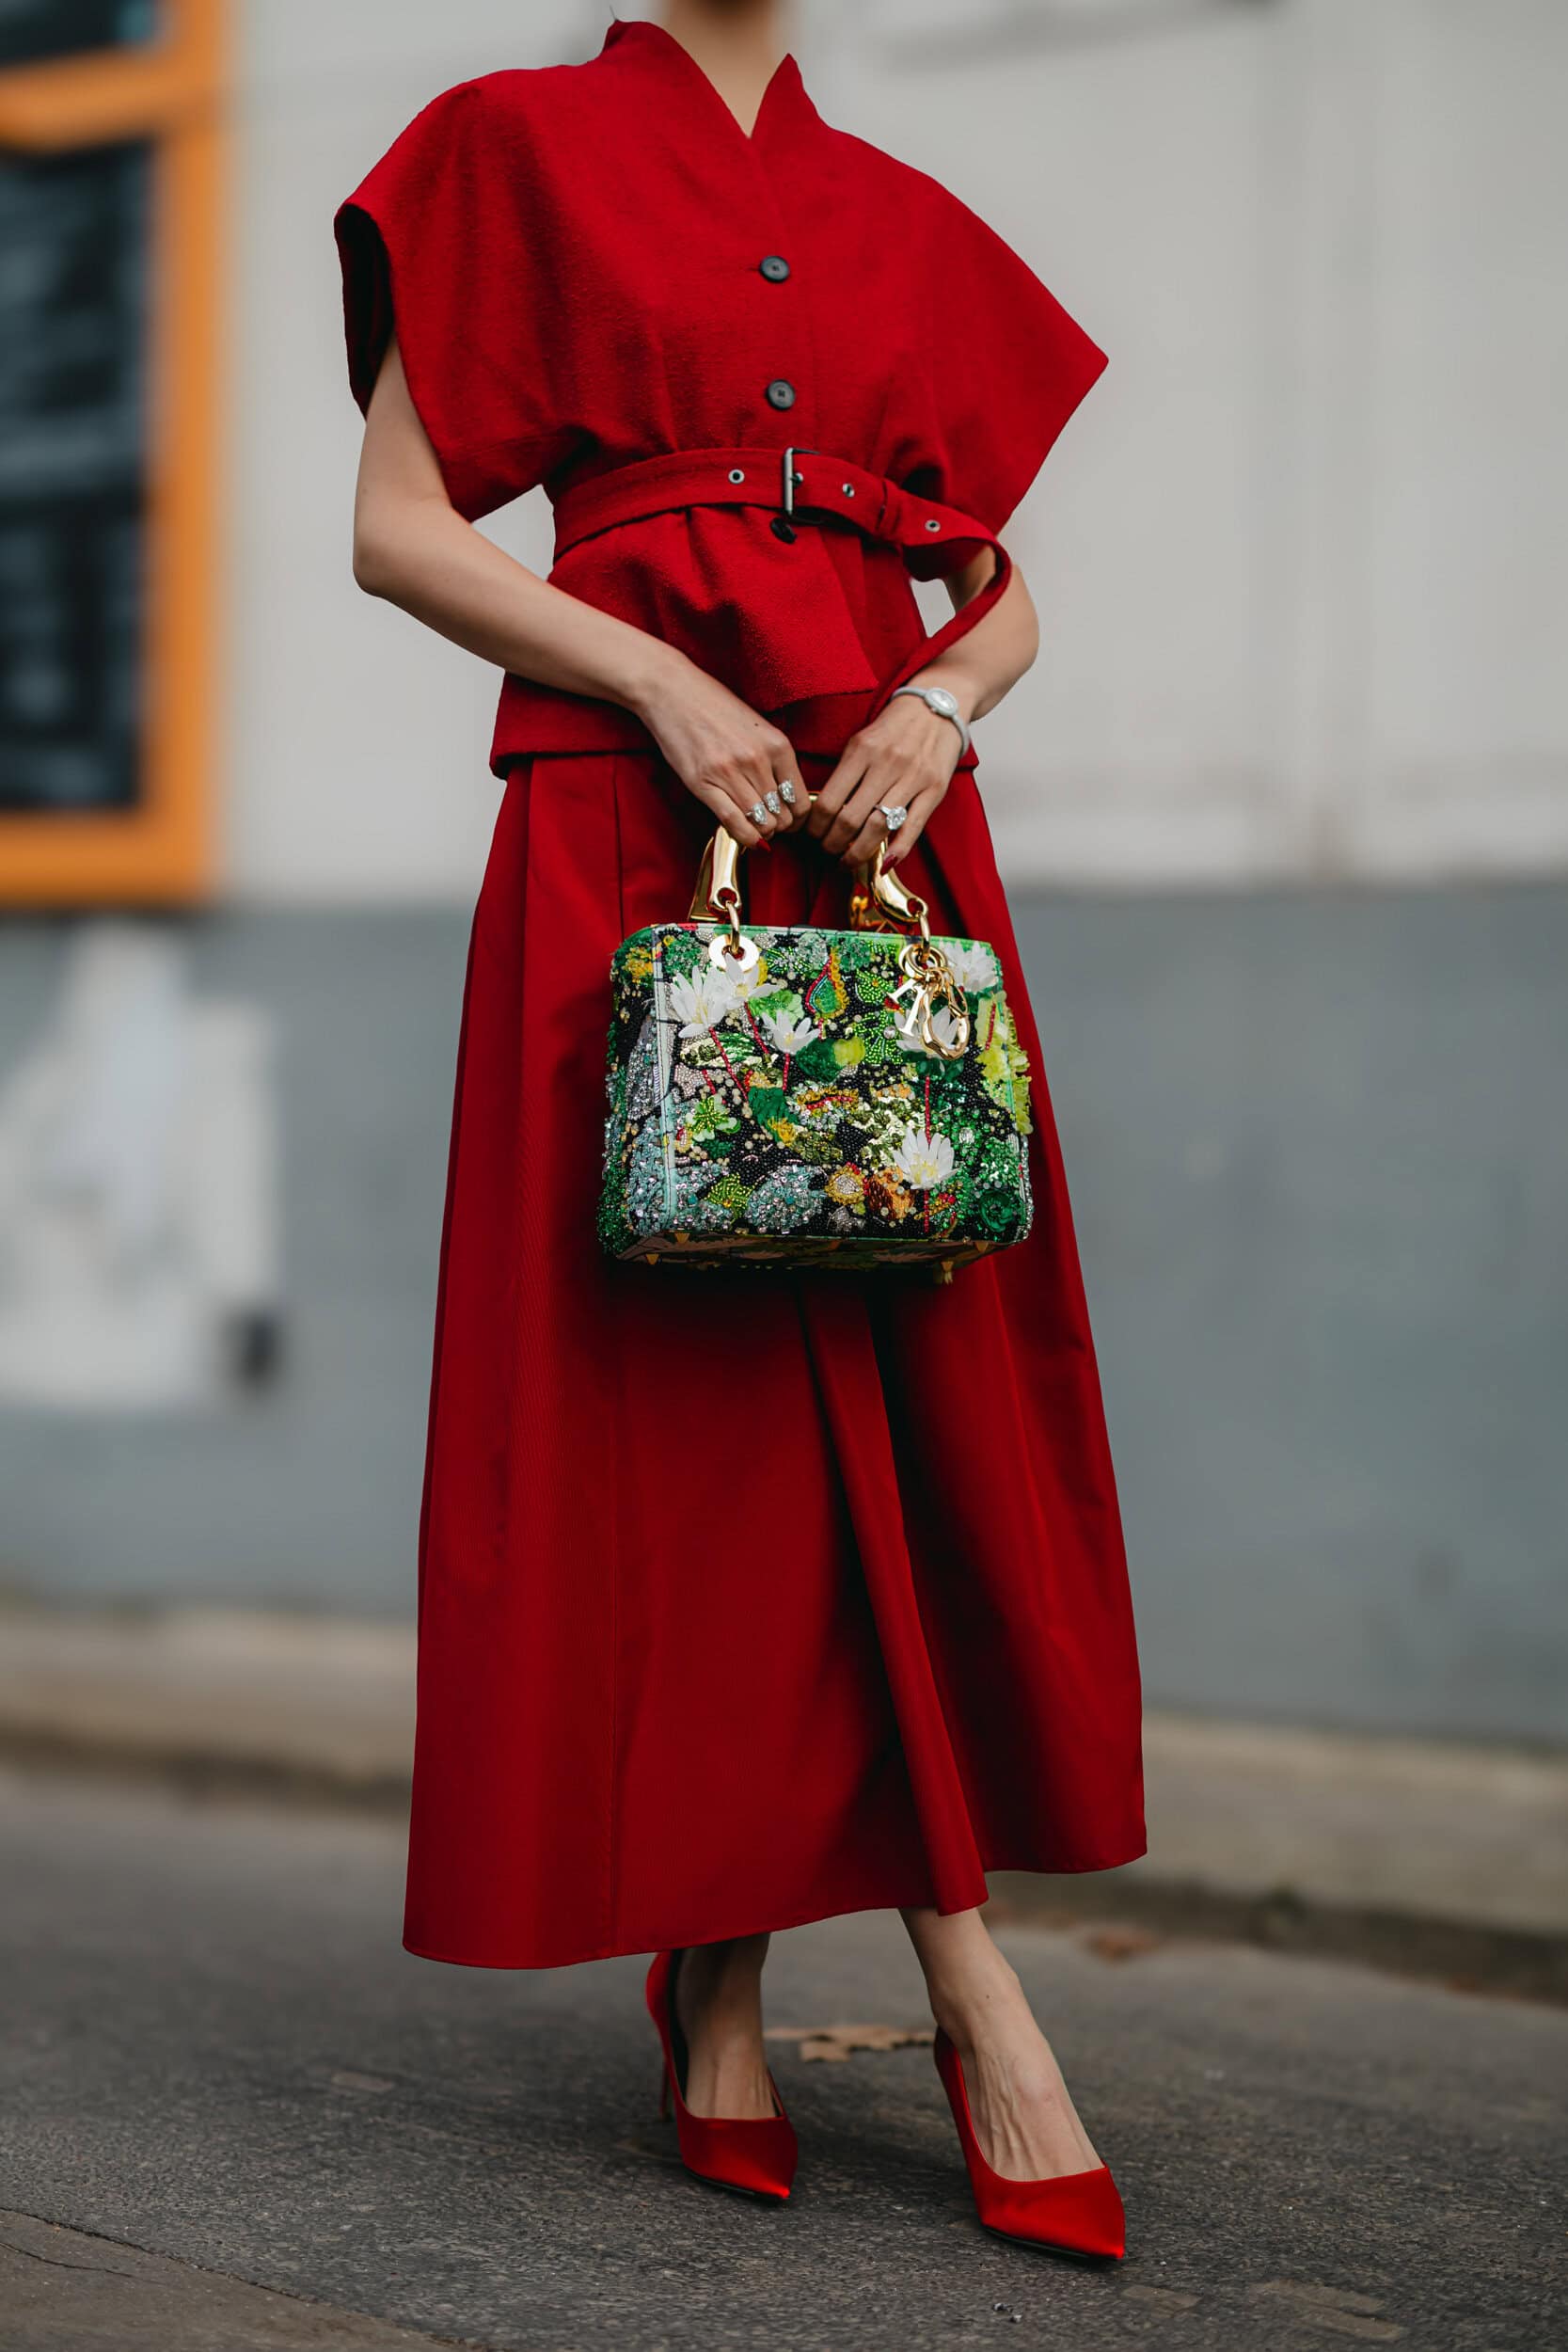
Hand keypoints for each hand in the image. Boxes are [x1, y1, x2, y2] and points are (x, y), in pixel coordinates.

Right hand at [633, 650, 806, 847]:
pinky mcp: (703, 783)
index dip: (796, 819)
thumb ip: (774, 759)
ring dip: (760, 833)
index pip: (801, 802)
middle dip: (777, 826)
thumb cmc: (714, 706)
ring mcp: (730, 773)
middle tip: (766, 822)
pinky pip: (733, 823)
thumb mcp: (757, 728)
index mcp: (777, 745)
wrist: (672, 691)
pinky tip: (744, 836)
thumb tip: (786, 799)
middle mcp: (757, 760)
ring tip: (753, 826)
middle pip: (782, 817)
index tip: (786, 819)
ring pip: (760, 823)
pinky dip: (743, 837)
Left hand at [806, 691, 964, 869]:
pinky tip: (884, 863)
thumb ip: (845, 772)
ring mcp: (912, 778)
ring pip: (877, 827)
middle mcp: (886, 764)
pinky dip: (897, 850)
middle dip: (832, 844)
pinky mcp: (934, 789)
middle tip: (827, 851)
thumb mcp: (862, 740)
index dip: (815, 826)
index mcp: (861, 750)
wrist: (938, 704)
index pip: (828, 800)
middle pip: (849, 819)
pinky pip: (913, 826)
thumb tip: (821, 811)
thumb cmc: (895, 726)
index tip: (812, 835)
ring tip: (848, 861)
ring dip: (858, 852)